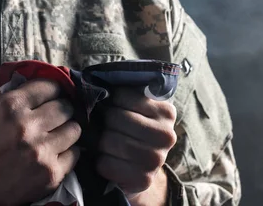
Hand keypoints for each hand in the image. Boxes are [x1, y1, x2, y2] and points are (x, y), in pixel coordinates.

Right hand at [0, 79, 81, 205]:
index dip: (54, 90)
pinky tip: (56, 152)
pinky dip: (67, 152)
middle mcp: (27, 127)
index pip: (50, 86)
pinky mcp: (51, 172)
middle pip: (66, 107)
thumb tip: (35, 71)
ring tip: (58, 134)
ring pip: (75, 129)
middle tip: (57, 116)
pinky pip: (75, 153)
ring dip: (68, 130)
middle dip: (62, 110)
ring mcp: (41, 151)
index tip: (54, 95)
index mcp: (11, 106)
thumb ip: (12, 87)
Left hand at [97, 87, 176, 203]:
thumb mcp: (134, 107)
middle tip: (104, 126)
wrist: (142, 167)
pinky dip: (101, 161)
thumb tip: (95, 82)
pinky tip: (108, 159)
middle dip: (103, 122)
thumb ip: (123, 92)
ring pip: (110, 141)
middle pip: (115, 118)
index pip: (122, 96)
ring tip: (105, 142)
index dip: (110, 101)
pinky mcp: (144, 179)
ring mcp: (157, 159)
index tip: (110, 106)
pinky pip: (107, 164)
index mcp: (166, 111)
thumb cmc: (133, 129)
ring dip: (100, 142)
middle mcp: (166, 135)